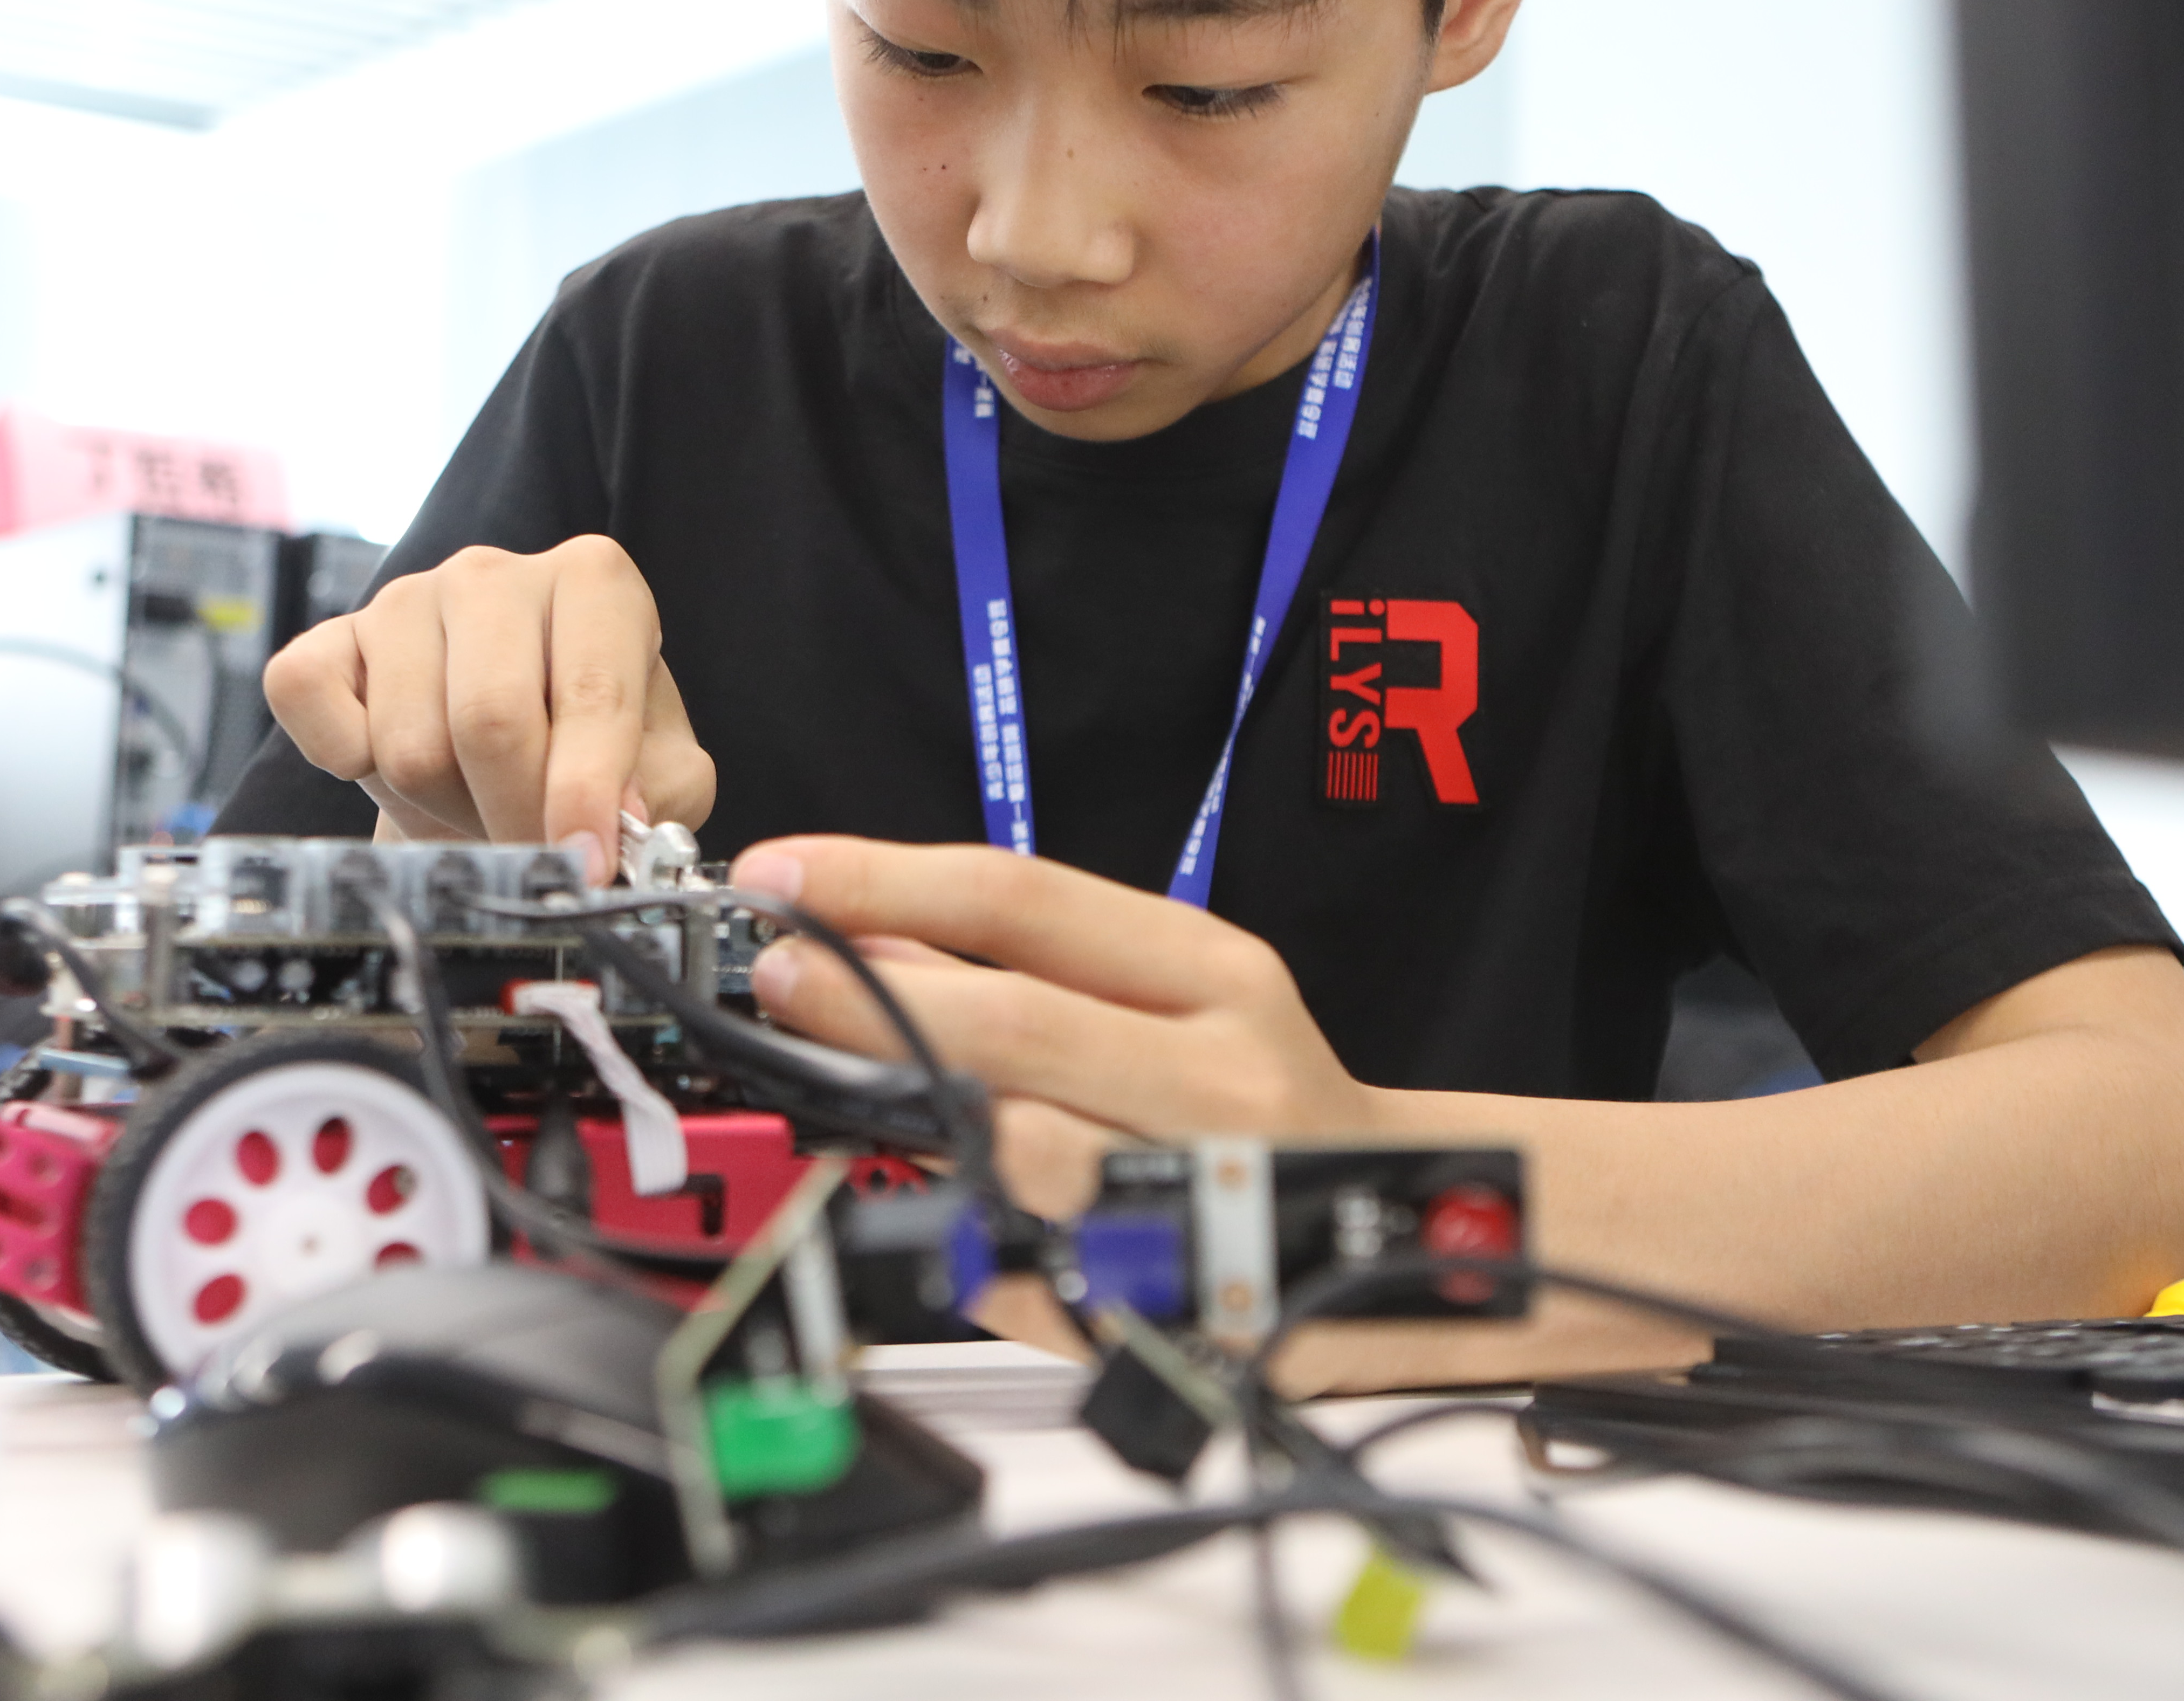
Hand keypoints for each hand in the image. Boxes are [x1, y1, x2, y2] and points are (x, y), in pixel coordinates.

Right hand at [262, 536, 715, 871]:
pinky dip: (343, 760)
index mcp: (593, 583)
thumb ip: (663, 791)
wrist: (500, 730)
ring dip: (443, 809)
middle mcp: (494, 575)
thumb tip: (616, 819)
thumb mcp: (661, 765)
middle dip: (511, 816)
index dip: (585, 794)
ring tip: (473, 800)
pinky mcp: (329, 637)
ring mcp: (404, 599)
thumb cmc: (586, 739)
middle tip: (528, 855)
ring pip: (409, 748)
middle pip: (489, 721)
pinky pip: (306, 702)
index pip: (590, 693)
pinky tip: (388, 760)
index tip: (587, 865)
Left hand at [732, 839, 1389, 1218]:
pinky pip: (1023, 1267)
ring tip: (842, 1094)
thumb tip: (866, 933)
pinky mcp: (1169, 1306)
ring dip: (906, 1119)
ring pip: (1013, 1152)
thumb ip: (1034, 961)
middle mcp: (1219, 1081)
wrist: (1407, 1238)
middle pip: (1009, 1025)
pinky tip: (935, 1204)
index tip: (787, 877)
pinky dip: (960, 1231)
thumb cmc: (1262, 1099)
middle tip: (776, 979)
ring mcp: (1197, 1198)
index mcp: (1220, 978)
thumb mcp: (1177, 992)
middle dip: (866, 1000)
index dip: (886, 884)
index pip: (1025, 901)